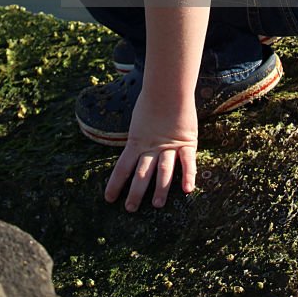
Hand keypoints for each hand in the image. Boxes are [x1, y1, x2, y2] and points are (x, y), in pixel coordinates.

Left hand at [104, 89, 197, 211]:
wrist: (169, 87)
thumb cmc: (152, 100)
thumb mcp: (138, 120)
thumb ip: (137, 135)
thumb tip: (130, 145)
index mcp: (136, 141)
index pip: (122, 166)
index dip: (115, 183)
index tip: (108, 199)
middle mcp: (151, 147)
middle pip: (142, 173)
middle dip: (136, 192)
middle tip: (130, 208)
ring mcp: (169, 146)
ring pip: (163, 170)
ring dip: (160, 188)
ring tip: (157, 204)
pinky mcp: (186, 142)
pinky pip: (188, 161)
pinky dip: (189, 175)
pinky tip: (188, 190)